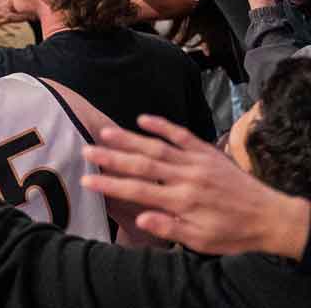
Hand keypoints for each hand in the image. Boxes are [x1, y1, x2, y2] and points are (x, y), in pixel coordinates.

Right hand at [83, 115, 310, 259]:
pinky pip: (182, 135)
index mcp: (183, 201)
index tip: (87, 179)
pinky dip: (162, 125)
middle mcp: (187, 178)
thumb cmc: (233, 233)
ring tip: (105, 131)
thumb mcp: (201, 240)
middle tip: (86, 149)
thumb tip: (140, 218)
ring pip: (157, 147)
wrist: (271, 218)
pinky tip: (142, 118)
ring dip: (130, 138)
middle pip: (143, 164)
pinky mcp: (208, 153)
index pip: (139, 191)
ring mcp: (197, 162)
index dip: (110, 184)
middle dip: (112, 157)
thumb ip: (169, 228)